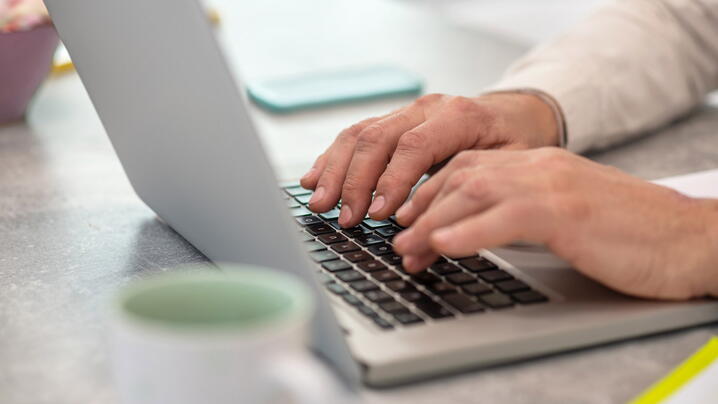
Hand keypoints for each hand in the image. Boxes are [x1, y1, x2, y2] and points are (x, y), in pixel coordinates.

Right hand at [300, 92, 559, 227]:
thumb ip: (468, 200)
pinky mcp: (393, 120)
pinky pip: (355, 134)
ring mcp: (406, 111)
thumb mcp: (507, 172)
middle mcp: (427, 108)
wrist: (517, 115)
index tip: (380, 214)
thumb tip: (426, 242)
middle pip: (378, 138)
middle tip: (345, 217)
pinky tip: (314, 179)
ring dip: (335, 170)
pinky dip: (332, 158)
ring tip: (320, 203)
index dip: (393, 181)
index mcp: (460, 115)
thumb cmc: (514, 146)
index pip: (415, 146)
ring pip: (359, 134)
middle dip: (355, 180)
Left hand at [392, 148, 717, 299]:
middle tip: (398, 244)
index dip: (429, 195)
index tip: (407, 223)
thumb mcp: (564, 217)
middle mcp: (539, 166)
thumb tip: (472, 235)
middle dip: (421, 211)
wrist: (689, 238)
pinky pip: (504, 216)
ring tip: (406, 250)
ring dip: (431, 223)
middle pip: (459, 178)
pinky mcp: (567, 212)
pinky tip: (441, 246)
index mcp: (537, 165)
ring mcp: (552, 185)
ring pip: (472, 191)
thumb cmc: (628, 234)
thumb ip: (520, 216)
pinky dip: (466, 231)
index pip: (466, 169)